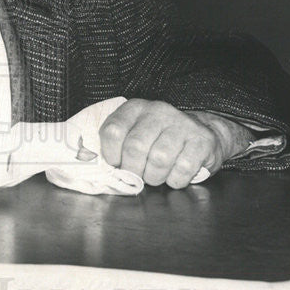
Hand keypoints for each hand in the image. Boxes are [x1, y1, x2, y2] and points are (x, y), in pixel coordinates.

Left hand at [99, 99, 252, 188]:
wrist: (201, 134)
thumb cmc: (159, 140)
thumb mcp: (134, 133)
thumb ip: (113, 144)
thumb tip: (87, 159)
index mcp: (135, 108)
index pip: (112, 131)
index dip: (111, 154)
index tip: (117, 164)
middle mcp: (158, 111)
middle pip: (135, 147)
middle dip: (134, 170)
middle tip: (138, 175)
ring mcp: (182, 124)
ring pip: (159, 159)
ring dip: (155, 177)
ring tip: (156, 175)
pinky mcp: (202, 140)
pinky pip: (183, 169)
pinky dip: (175, 180)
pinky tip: (175, 175)